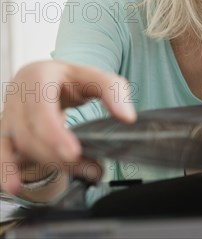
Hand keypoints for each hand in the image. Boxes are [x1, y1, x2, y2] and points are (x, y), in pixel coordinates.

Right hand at [0, 61, 135, 197]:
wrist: (44, 78)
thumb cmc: (69, 79)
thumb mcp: (94, 76)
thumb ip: (113, 91)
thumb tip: (127, 117)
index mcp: (38, 78)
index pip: (41, 109)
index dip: (55, 134)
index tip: (74, 153)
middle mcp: (17, 97)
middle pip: (32, 134)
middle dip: (59, 156)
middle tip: (92, 168)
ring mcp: (8, 116)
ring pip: (21, 147)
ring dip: (49, 164)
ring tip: (83, 172)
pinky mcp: (5, 133)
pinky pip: (2, 153)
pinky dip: (6, 171)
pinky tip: (15, 186)